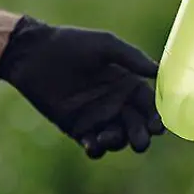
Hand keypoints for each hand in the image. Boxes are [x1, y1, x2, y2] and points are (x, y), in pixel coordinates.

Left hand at [0, 16, 164, 158]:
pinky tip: (93, 144)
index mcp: (128, 83)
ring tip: (108, 137)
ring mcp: (97, 117)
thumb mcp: (105, 45)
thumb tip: (159, 70)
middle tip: (140, 142)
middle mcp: (117, 103)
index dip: (156, 117)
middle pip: (137, 126)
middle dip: (141, 136)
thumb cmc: (71, 44)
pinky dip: (96, 149)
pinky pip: (93, 145)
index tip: (158, 127)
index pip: (149, 105)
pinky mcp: (77, 128)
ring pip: (117, 138)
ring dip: (118, 142)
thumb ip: (132, 58)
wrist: (34, 55)